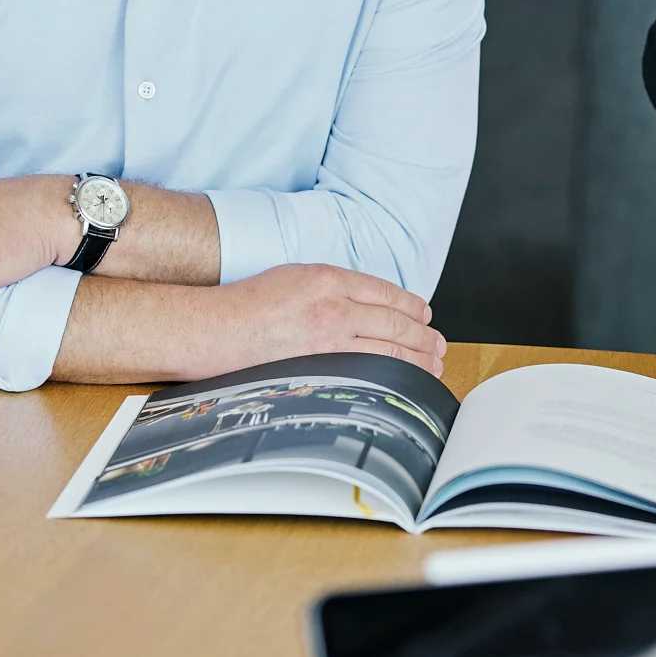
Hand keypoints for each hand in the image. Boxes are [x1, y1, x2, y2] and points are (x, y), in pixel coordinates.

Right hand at [201, 264, 446, 377]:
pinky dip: (392, 376)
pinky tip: (403, 380)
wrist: (216, 330)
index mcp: (328, 279)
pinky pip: (368, 371)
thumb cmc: (249, 303)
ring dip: (417, 358)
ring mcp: (327, 339)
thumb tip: (370, 304)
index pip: (385, 292)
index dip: (412, 305)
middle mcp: (333, 306)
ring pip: (388, 349)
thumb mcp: (296, 276)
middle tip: (438, 345)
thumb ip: (334, 285)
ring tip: (432, 364)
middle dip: (423, 336)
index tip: (424, 314)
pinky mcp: (320, 366)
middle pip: (395, 322)